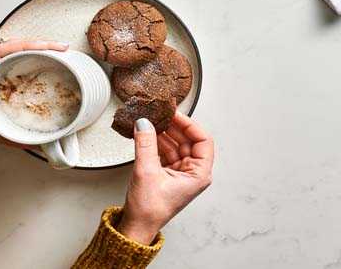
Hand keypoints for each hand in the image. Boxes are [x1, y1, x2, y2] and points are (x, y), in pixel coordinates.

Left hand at [0, 39, 68, 146]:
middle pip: (13, 43)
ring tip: (55, 50)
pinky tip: (38, 54)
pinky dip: (25, 49)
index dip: (30, 45)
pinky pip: (7, 50)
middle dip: (40, 43)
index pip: (5, 51)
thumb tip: (43, 145)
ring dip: (34, 44)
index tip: (51, 48)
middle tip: (62, 49)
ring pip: (11, 44)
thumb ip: (15, 139)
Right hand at [118, 113, 213, 244]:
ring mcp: (181, 172)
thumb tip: (144, 123)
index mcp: (199, 174)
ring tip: (152, 121)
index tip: (175, 114)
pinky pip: (167, 152)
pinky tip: (148, 134)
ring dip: (164, 134)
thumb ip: (145, 144)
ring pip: (177, 145)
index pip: (203, 140)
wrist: (137, 227)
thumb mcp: (146, 171)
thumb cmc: (149, 209)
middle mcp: (193, 172)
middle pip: (189, 141)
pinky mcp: (169, 173)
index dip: (189, 125)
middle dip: (175, 127)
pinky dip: (158, 143)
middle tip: (161, 114)